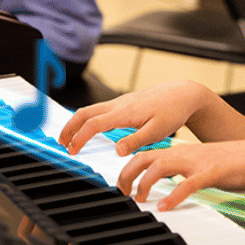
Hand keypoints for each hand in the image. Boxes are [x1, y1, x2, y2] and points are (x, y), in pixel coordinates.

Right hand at [58, 81, 211, 156]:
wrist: (183, 93)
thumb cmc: (172, 111)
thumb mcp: (158, 131)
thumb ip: (136, 141)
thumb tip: (117, 151)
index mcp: (124, 112)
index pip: (94, 124)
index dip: (79, 137)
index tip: (72, 150)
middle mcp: (119, 104)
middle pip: (85, 112)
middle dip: (70, 127)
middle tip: (61, 143)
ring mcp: (121, 102)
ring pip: (91, 109)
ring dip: (78, 123)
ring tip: (71, 139)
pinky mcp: (125, 103)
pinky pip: (100, 110)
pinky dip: (89, 119)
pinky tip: (90, 129)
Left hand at [118, 139, 244, 210]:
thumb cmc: (231, 164)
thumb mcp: (199, 165)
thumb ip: (181, 171)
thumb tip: (164, 183)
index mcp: (181, 152)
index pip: (147, 154)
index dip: (129, 168)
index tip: (123, 185)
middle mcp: (185, 154)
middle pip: (146, 157)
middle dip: (127, 173)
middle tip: (123, 193)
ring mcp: (197, 162)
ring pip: (160, 166)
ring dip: (145, 183)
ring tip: (140, 199)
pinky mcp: (211, 173)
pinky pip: (187, 184)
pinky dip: (173, 195)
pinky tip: (165, 206)